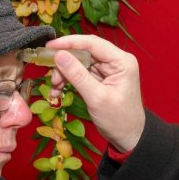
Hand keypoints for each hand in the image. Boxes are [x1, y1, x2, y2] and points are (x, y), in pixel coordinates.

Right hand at [46, 35, 145, 152]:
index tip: (49, 45)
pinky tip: (58, 90)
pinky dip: (68, 80)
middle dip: (65, 62)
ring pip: (79, 62)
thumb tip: (59, 55)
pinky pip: (80, 73)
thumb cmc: (119, 120)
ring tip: (55, 86)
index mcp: (121, 61)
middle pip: (84, 52)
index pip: (93, 43)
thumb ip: (77, 76)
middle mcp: (115, 61)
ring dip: (64, 73)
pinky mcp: (100, 78)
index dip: (69, 42)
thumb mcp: (97, 98)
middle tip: (50, 73)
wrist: (129, 137)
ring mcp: (108, 69)